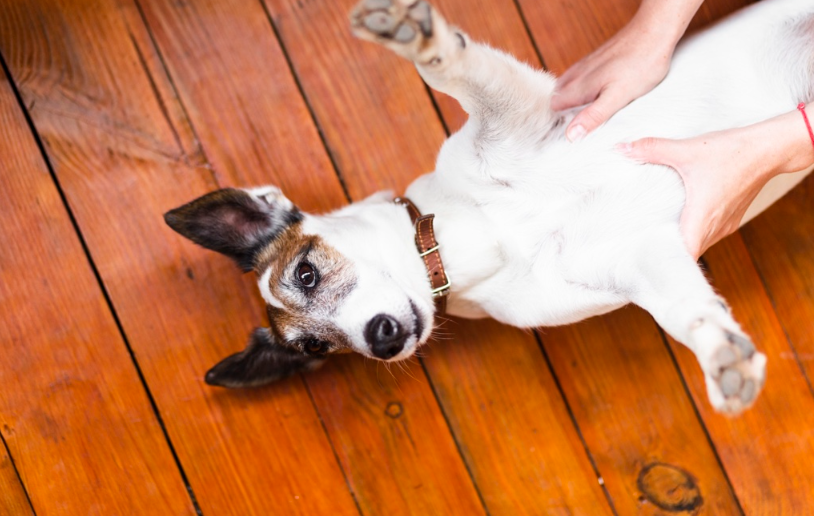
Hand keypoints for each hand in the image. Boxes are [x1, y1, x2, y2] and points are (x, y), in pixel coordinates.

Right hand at [552, 21, 674, 140]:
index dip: (561, 123)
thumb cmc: (641, 63)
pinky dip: (586, 90)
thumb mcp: (618, 97)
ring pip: (569, 89)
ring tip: (593, 113)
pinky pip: (582, 80)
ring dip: (576, 102)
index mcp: (578, 86)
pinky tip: (602, 94)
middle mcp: (577, 75)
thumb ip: (593, 116)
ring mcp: (585, 66)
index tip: (574, 135)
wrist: (654, 31)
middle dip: (566, 113)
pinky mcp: (596, 61)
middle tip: (585, 127)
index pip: (554, 109)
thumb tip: (571, 135)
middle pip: (559, 99)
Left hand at [619, 108, 813, 257]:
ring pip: (698, 244)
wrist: (769, 149)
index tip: (644, 259)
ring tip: (654, 237)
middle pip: (687, 253)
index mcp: (702, 219)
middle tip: (639, 249)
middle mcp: (715, 228)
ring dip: (680, 242)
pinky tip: (678, 220)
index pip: (683, 257)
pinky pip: (708, 233)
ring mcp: (725, 224)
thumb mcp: (687, 150)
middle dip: (666, 253)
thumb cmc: (732, 152)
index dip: (664, 262)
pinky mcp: (731, 217)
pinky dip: (692, 232)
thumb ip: (652, 149)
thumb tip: (621, 148)